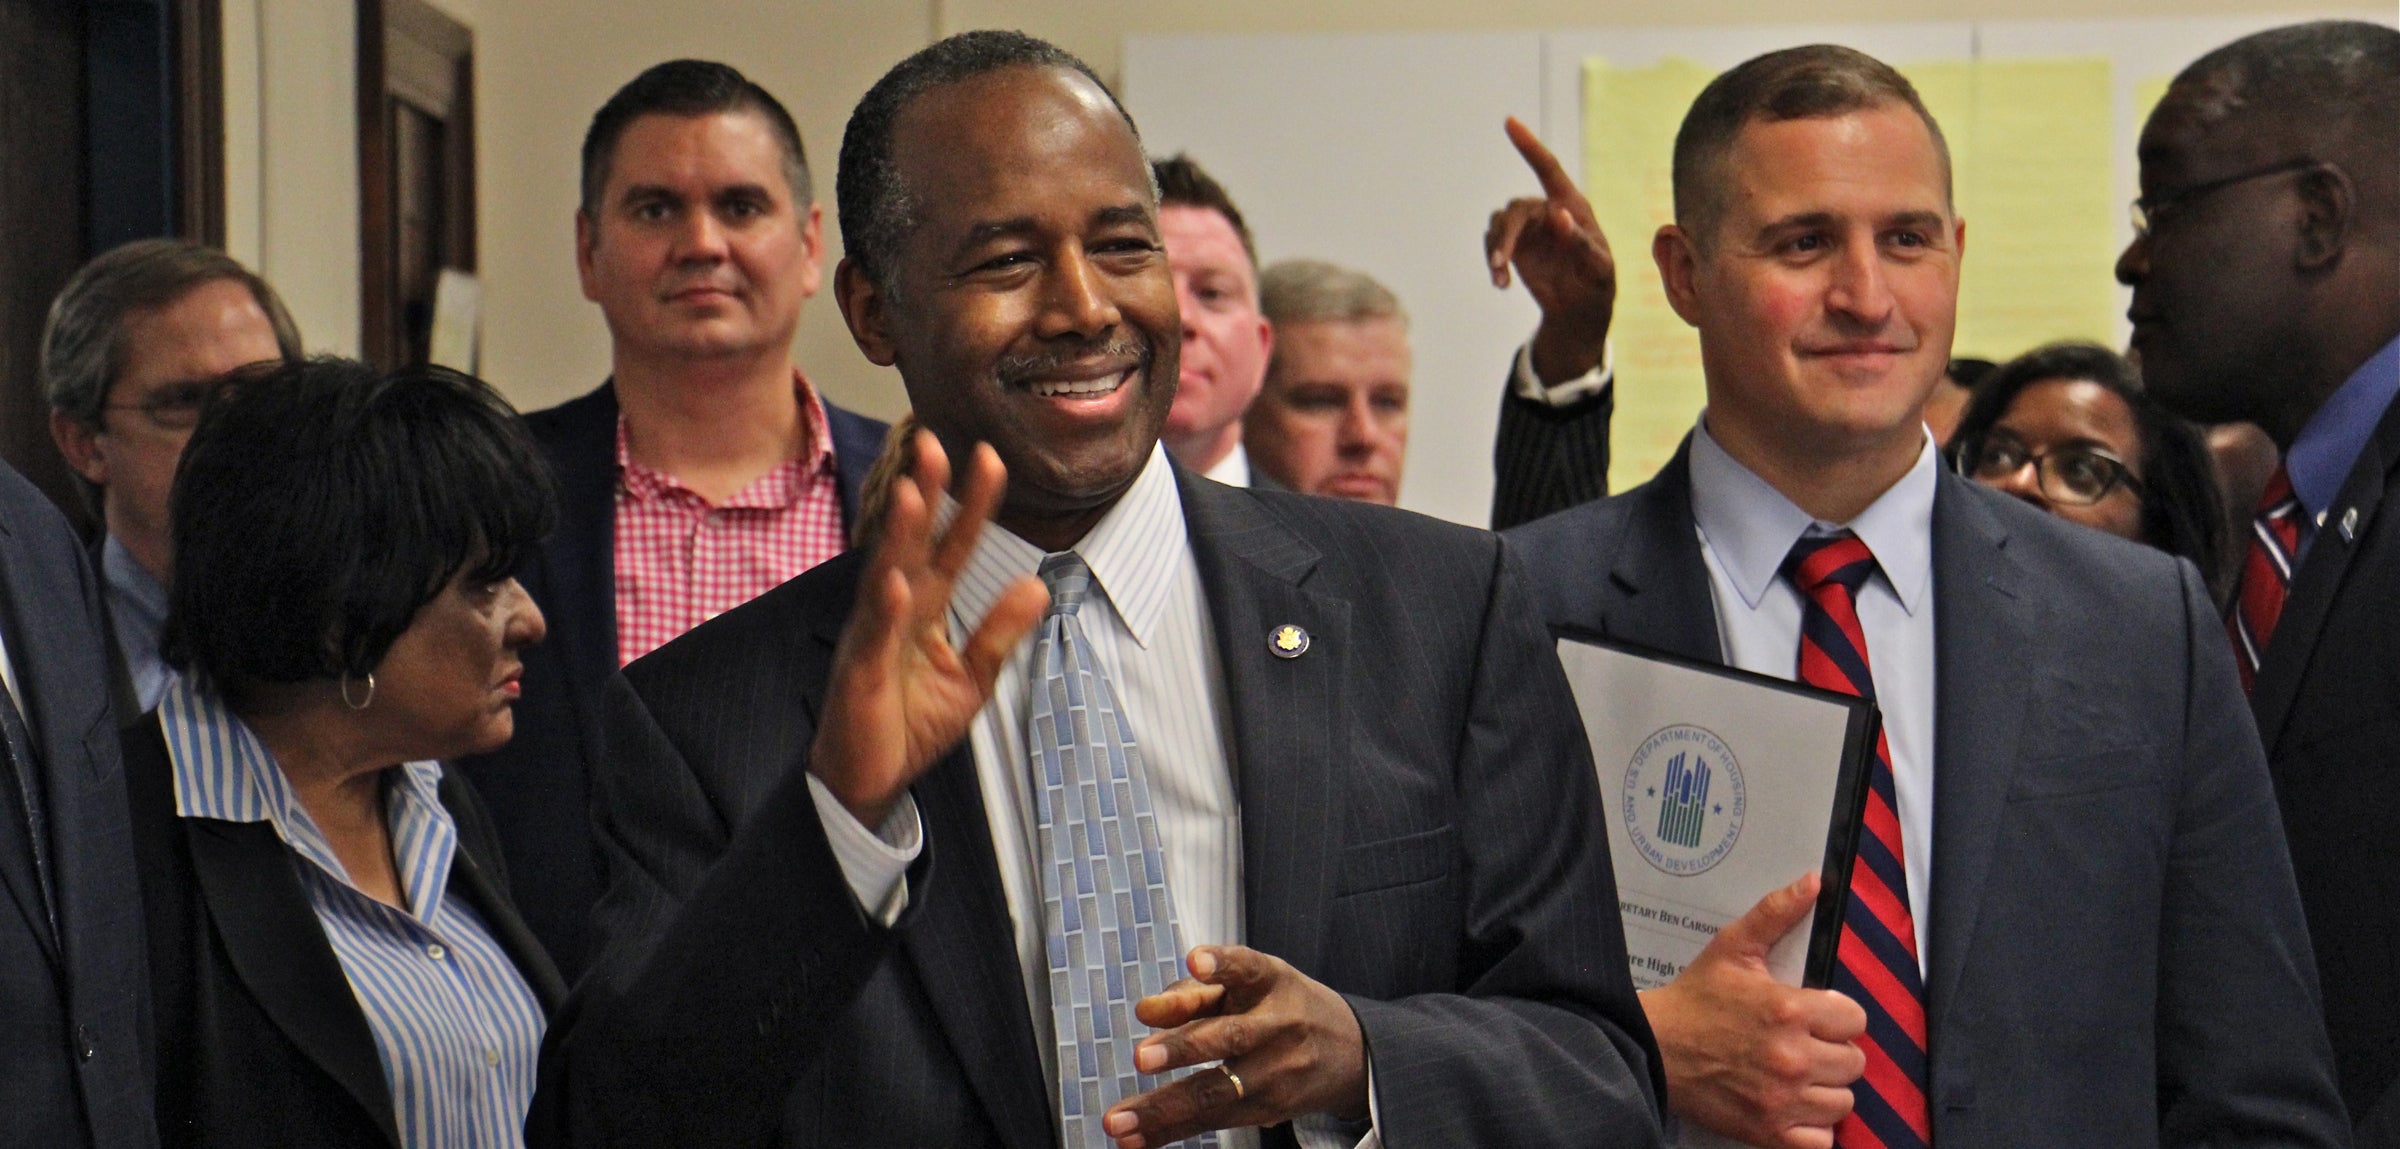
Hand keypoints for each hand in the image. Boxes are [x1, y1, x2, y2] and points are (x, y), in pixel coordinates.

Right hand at [808, 431, 1046, 826]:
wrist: (867, 781)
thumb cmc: (911, 725)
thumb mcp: (972, 680)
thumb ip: (1000, 632)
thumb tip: (1038, 583)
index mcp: (927, 609)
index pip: (953, 547)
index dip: (971, 504)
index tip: (991, 457)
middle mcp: (896, 611)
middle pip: (913, 543)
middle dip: (924, 493)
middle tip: (936, 441)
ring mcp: (873, 637)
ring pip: (886, 575)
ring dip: (897, 536)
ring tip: (910, 492)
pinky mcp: (859, 673)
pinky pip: (873, 636)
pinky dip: (885, 610)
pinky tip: (896, 582)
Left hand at [1101, 946, 1367, 1147]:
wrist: (1351, 1053)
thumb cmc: (1279, 1007)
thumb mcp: (1248, 986)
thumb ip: (1194, 994)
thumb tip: (1145, 1014)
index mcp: (1271, 981)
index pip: (1247, 966)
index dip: (1223, 963)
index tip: (1196, 960)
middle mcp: (1278, 1025)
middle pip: (1230, 1036)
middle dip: (1184, 1047)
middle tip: (1141, 1057)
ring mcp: (1276, 1072)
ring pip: (1215, 1092)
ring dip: (1162, 1109)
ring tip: (1119, 1120)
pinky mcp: (1268, 1109)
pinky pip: (1212, 1120)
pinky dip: (1169, 1131)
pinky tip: (1136, 1139)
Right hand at [1483, 116, 1617, 385]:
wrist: (1579, 309)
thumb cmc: (1597, 283)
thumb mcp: (1598, 267)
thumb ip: (1581, 242)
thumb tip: (1558, 215)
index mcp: (1572, 206)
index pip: (1548, 169)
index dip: (1529, 145)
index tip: (1509, 122)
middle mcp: (1547, 211)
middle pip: (1517, 209)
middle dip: (1506, 235)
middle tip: (1500, 263)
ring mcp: (1528, 229)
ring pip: (1500, 225)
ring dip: (1496, 249)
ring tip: (1500, 278)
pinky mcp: (1513, 246)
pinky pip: (1493, 244)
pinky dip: (1493, 261)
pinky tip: (1501, 284)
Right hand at [1641, 874, 1867, 1148]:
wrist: (1654, 1049)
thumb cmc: (1695, 999)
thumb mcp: (1732, 948)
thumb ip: (1776, 914)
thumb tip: (1813, 882)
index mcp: (1789, 1009)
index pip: (1856, 1019)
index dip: (1838, 1016)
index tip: (1815, 1016)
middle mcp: (1792, 1057)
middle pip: (1854, 1062)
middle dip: (1833, 1051)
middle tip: (1804, 1045)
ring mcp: (1782, 1099)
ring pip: (1842, 1101)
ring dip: (1826, 1090)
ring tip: (1799, 1076)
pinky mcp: (1769, 1132)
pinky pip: (1822, 1140)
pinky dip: (1813, 1128)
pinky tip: (1793, 1107)